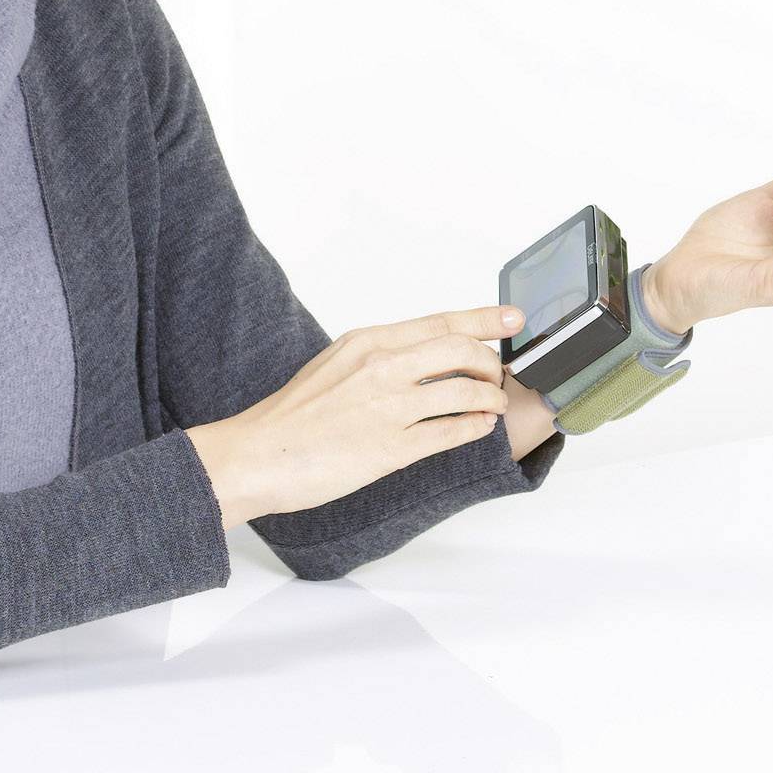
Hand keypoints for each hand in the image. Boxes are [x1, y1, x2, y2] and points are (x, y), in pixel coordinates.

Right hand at [188, 304, 522, 529]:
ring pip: (464, 393)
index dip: (485, 319)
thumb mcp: (336, 363)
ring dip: (488, 399)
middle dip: (489, 364)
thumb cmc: (292, 414)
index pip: (440, 322)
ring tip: (492, 405)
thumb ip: (377, 355)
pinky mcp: (391, 449)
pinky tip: (479, 428)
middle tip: (495, 375)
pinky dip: (474, 428)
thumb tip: (418, 355)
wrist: (259, 454)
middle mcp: (382, 368)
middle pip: (461, 352)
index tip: (513, 318)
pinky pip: (450, 433)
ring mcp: (388, 408)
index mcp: (368, 342)